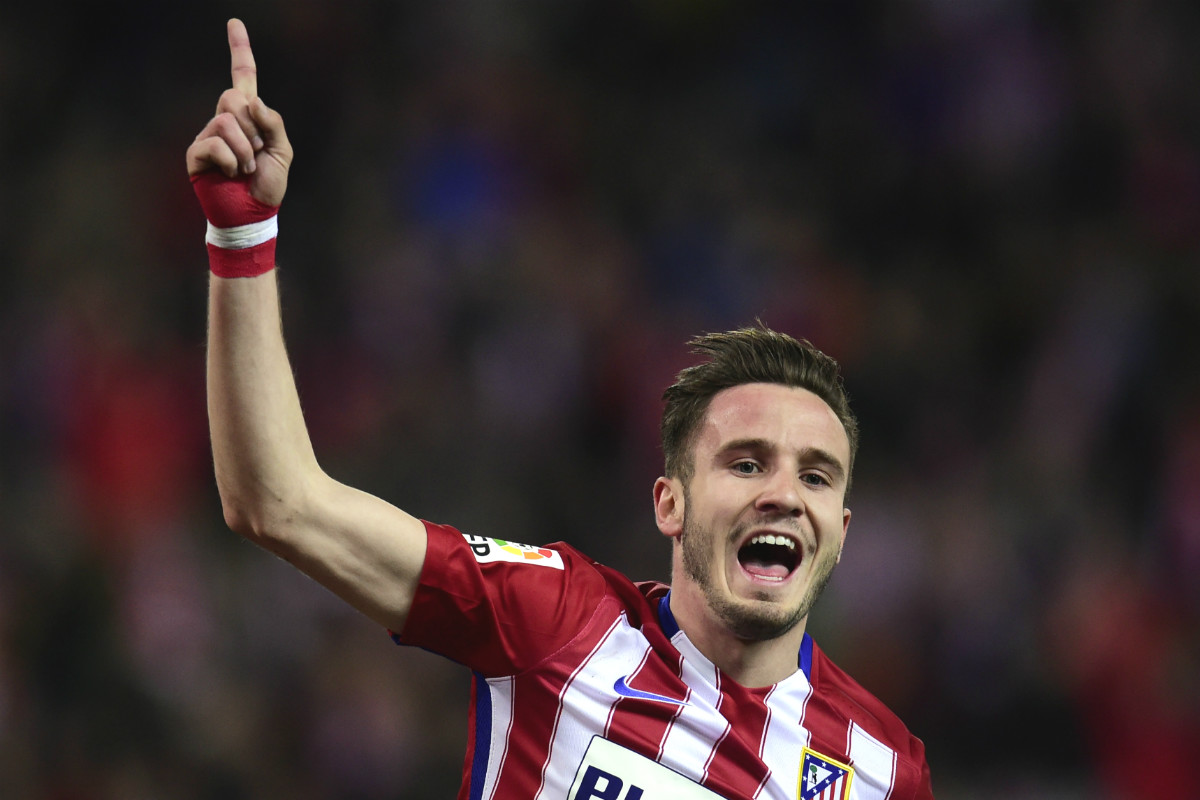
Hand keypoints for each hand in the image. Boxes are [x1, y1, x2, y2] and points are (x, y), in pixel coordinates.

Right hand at [186, 19, 291, 207]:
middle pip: (232, 97)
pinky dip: (232, 160)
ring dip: (245, 149)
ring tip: (246, 169)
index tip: (234, 22)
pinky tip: (233, 174)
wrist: (253, 214)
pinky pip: (214, 142)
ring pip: (225, 121)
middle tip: (257, 154)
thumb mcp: (283, 152)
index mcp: (248, 116)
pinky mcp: (196, 154)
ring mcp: (208, 135)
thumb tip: (253, 102)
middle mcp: (225, 120)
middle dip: (252, 127)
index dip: (239, 49)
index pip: (242, 76)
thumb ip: (274, 123)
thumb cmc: (268, 185)